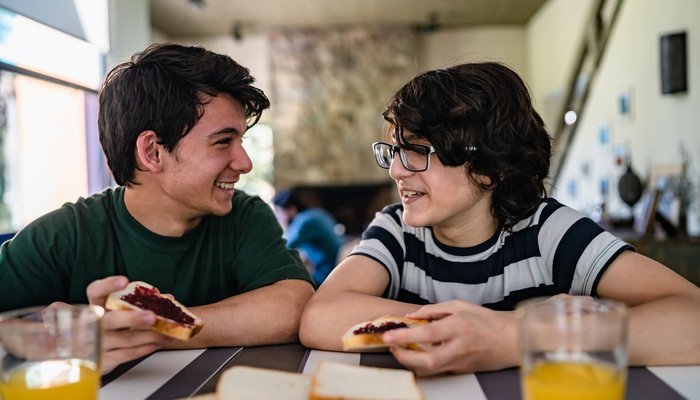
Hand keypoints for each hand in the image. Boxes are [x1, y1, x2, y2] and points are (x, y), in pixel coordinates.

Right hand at [87, 276, 168, 373]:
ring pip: (124, 339)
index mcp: (94, 306)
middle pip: (110, 320)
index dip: (108, 285)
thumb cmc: (109, 326)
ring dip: (148, 336)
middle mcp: (91, 325)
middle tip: (152, 317)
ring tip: (165, 332)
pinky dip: (145, 348)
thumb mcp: (117, 311)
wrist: (89, 355)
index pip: (95, 291)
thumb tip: (166, 298)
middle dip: (133, 319)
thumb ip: (139, 303)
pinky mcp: (102, 361)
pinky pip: (127, 354)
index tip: (124, 281)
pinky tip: (156, 343)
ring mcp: (94, 345)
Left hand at [381, 300, 518, 375]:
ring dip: (410, 362)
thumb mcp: (461, 306)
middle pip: (426, 361)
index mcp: (459, 327)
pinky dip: (422, 363)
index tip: (388, 336)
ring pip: (429, 370)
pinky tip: (417, 353)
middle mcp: (459, 347)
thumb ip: (434, 310)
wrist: (512, 341)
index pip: (427, 334)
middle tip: (392, 347)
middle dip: (403, 357)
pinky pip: (436, 370)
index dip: (405, 337)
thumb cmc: (487, 321)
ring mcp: (460, 362)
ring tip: (400, 349)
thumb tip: (412, 316)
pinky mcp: (461, 371)